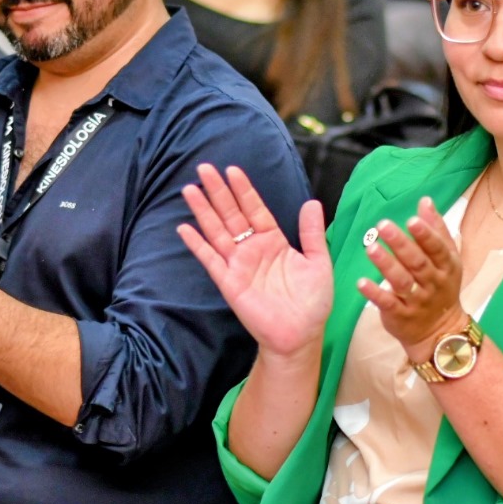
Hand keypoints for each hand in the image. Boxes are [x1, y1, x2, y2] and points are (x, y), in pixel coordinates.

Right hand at [178, 164, 332, 358]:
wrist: (301, 335)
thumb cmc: (312, 302)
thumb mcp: (318, 262)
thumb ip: (311, 233)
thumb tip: (311, 202)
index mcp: (273, 241)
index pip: (254, 209)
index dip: (243, 190)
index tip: (232, 169)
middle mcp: (252, 249)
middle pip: (231, 214)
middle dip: (218, 191)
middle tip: (204, 168)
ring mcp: (238, 265)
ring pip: (217, 231)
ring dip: (203, 211)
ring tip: (190, 190)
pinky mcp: (229, 282)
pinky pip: (210, 260)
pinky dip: (197, 244)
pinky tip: (184, 228)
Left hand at [357, 196, 468, 355]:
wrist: (441, 331)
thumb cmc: (441, 287)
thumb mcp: (447, 259)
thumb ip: (436, 230)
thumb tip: (425, 201)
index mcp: (445, 266)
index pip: (437, 248)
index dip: (425, 235)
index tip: (411, 219)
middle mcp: (433, 283)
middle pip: (417, 262)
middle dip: (401, 244)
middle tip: (383, 226)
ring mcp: (417, 301)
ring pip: (402, 282)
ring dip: (386, 265)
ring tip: (370, 248)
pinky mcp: (400, 315)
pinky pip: (387, 304)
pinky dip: (375, 294)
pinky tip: (361, 282)